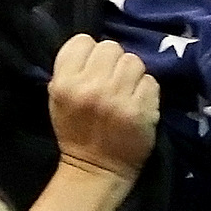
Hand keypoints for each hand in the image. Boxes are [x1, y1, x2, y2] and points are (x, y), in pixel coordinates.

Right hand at [48, 35, 159, 184]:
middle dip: (114, 62)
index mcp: (64, 83)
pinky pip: (151, 81)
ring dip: (133, 75)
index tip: (93, 68)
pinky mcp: (141, 109)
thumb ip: (73, 69)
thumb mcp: (59, 97)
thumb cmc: (77, 130)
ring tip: (126, 92)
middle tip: (112, 81)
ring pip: (134, 61)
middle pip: (111, 47)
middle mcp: (90, 87)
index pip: (83, 40)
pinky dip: (147, 91)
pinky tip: (138, 104)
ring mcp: (117, 98)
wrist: (96, 169)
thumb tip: (95, 46)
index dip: (90, 53)